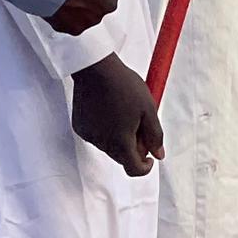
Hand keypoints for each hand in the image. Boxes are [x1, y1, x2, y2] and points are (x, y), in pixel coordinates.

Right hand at [69, 54, 162, 175]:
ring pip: (109, 146)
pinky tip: (107, 109)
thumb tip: (158, 154)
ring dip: (118, 137)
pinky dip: (103, 129)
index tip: (150, 155)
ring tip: (122, 112)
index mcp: (120, 142)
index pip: (134, 169)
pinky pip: (96, 135)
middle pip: (122, 158)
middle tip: (139, 124)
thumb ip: (155, 136)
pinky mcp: (79, 126)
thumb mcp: (149, 109)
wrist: (96, 67)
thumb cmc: (124, 86)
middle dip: (133, 147)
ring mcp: (89, 135)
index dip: (145, 166)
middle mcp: (102, 143)